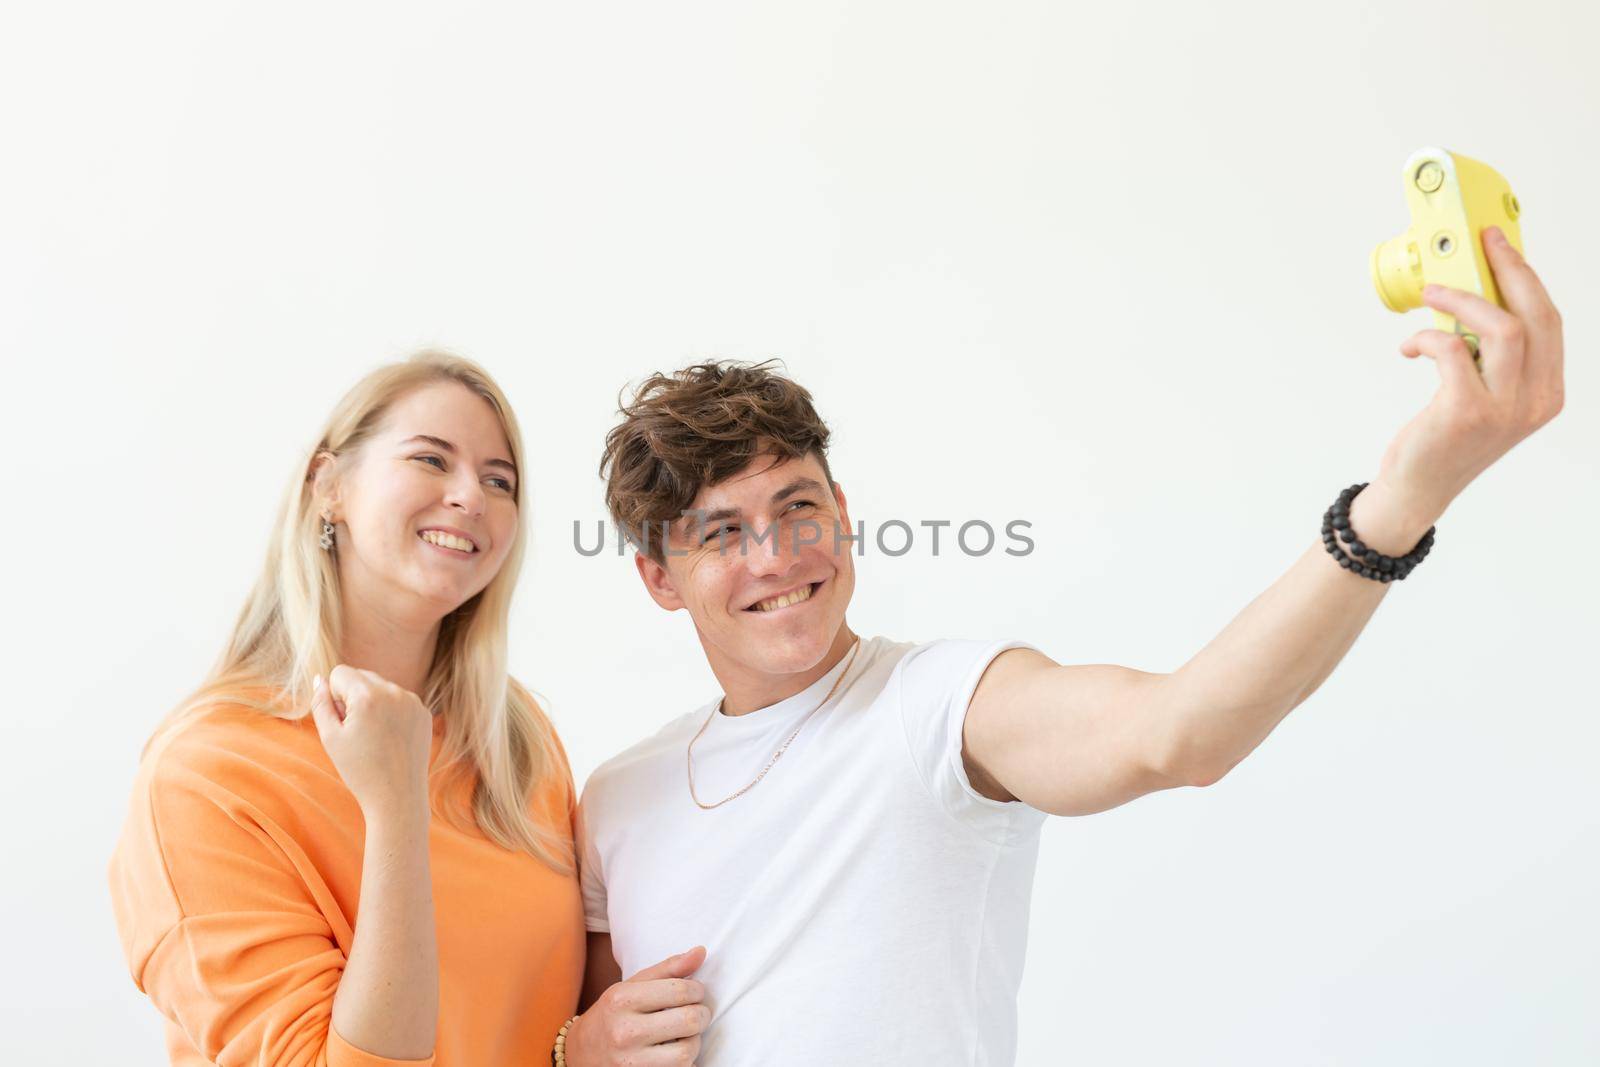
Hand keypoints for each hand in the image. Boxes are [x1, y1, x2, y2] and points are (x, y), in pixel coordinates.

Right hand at [310, 666, 433, 817]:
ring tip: (374, 737)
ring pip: (381, 687)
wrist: (398, 798)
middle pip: (362, 676)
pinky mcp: (424, 712)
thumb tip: (320, 679)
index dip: (334, 697)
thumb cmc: (359, 770)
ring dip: (372, 703)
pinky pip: (399, 699)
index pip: (340, 673)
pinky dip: (391, 711)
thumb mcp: (330, 737)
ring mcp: (413, 701)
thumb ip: (321, 703)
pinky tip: (391, 739)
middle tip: (357, 731)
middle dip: (353, 696)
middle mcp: (394, 692)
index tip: (343, 721)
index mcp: (368, 696)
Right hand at [565, 947, 710, 1066]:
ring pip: (687, 1051)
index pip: (680, 990)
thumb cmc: (612, 1015)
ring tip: (686, 1034)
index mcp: (622, 999)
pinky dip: (684, 1061)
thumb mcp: (631, 986)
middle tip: (698, 1013)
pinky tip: (674, 1051)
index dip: (697, 990)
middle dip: (702, 1014)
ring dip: (695, 1041)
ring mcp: (631, 1061)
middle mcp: (624, 1031)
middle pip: (689, 1020)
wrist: (580, 1054)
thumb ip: (668, 969)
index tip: (695, 992)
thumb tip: (701, 952)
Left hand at [1375, 225, 1564, 519]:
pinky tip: (1410, 346)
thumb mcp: (1484, 396)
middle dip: (1509, 269)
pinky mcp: (1467, 412)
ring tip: (1430, 291)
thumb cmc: (1445, 439)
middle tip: (1482, 242)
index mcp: (1547, 393)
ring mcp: (1505, 408)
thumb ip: (1490, 357)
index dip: (1528, 279)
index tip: (1504, 248)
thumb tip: (1475, 298)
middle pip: (1537, 316)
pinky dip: (1428, 337)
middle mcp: (1535, 400)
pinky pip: (1453, 351)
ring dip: (1463, 299)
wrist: (1418, 489)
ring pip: (1503, 328)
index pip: (1551, 322)